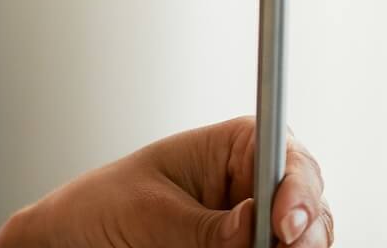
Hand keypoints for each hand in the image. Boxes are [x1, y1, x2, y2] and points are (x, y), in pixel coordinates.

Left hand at [0, 117, 332, 247]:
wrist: (76, 238)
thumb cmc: (103, 206)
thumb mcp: (148, 213)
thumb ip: (203, 225)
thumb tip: (254, 225)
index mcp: (235, 147)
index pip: (285, 156)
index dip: (297, 188)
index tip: (285, 223)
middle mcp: (254, 184)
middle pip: (310, 206)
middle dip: (306, 231)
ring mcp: (257, 224)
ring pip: (305, 241)